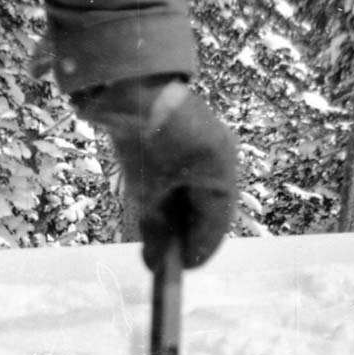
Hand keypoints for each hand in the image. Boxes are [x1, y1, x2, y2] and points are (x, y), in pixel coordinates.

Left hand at [74, 76, 236, 270]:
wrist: (130, 82)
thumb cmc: (143, 138)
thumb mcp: (146, 191)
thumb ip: (154, 230)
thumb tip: (155, 265)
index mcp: (221, 174)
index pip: (216, 228)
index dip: (196, 253)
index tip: (176, 273)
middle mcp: (224, 161)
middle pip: (210, 212)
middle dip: (186, 235)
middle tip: (162, 256)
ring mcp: (212, 147)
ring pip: (199, 195)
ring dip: (178, 214)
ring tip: (156, 229)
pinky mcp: (195, 138)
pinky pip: (191, 177)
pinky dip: (175, 194)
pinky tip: (157, 201)